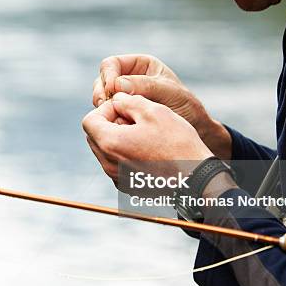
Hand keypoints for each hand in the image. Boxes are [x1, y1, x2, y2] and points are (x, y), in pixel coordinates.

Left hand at [82, 92, 212, 183]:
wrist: (196, 176)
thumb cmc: (177, 142)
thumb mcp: (152, 110)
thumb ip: (127, 100)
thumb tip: (115, 100)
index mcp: (110, 144)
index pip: (89, 120)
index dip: (106, 110)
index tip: (126, 109)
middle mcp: (108, 164)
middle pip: (95, 136)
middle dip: (111, 123)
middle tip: (136, 120)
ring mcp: (117, 177)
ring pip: (106, 150)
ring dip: (119, 138)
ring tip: (144, 135)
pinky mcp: (127, 186)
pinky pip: (117, 164)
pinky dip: (126, 154)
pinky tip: (148, 150)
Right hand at [92, 54, 231, 159]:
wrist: (194, 130)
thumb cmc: (186, 107)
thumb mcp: (169, 92)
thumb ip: (145, 86)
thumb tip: (117, 85)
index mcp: (139, 65)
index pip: (111, 64)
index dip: (107, 76)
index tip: (112, 91)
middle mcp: (128, 79)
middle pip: (101, 81)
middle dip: (101, 93)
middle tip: (105, 106)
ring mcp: (123, 98)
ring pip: (101, 98)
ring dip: (102, 107)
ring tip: (112, 117)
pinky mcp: (122, 115)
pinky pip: (107, 114)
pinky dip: (108, 119)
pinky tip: (116, 127)